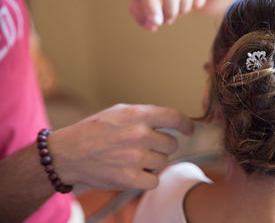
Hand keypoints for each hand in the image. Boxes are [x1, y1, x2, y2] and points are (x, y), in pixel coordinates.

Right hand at [48, 104, 193, 189]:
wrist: (68, 153)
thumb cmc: (95, 130)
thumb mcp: (120, 111)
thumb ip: (146, 115)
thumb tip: (172, 121)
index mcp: (138, 115)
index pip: (175, 117)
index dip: (187, 125)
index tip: (189, 130)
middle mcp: (139, 134)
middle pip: (172, 144)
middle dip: (162, 146)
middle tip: (145, 147)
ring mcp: (135, 157)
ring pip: (163, 162)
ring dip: (153, 162)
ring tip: (134, 158)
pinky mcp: (129, 178)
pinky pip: (154, 180)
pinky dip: (146, 178)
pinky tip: (133, 172)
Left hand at [129, 0, 207, 30]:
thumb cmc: (148, 1)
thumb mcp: (139, 10)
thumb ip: (143, 19)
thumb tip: (154, 25)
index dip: (152, 8)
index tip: (157, 23)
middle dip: (170, 11)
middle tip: (167, 21)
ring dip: (182, 9)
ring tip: (175, 14)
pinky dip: (195, 5)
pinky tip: (187, 8)